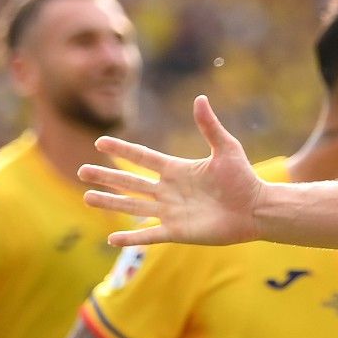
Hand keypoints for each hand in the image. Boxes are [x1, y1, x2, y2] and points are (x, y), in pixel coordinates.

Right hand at [80, 95, 265, 247]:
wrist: (256, 209)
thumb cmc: (244, 179)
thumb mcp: (226, 149)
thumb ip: (210, 126)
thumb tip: (200, 98)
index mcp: (177, 169)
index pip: (142, 157)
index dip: (122, 150)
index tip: (100, 142)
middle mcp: (169, 190)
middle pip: (130, 182)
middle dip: (106, 176)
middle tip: (81, 171)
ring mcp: (171, 212)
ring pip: (133, 206)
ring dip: (110, 203)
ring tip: (87, 198)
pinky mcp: (178, 231)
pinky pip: (150, 235)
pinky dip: (132, 237)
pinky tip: (112, 239)